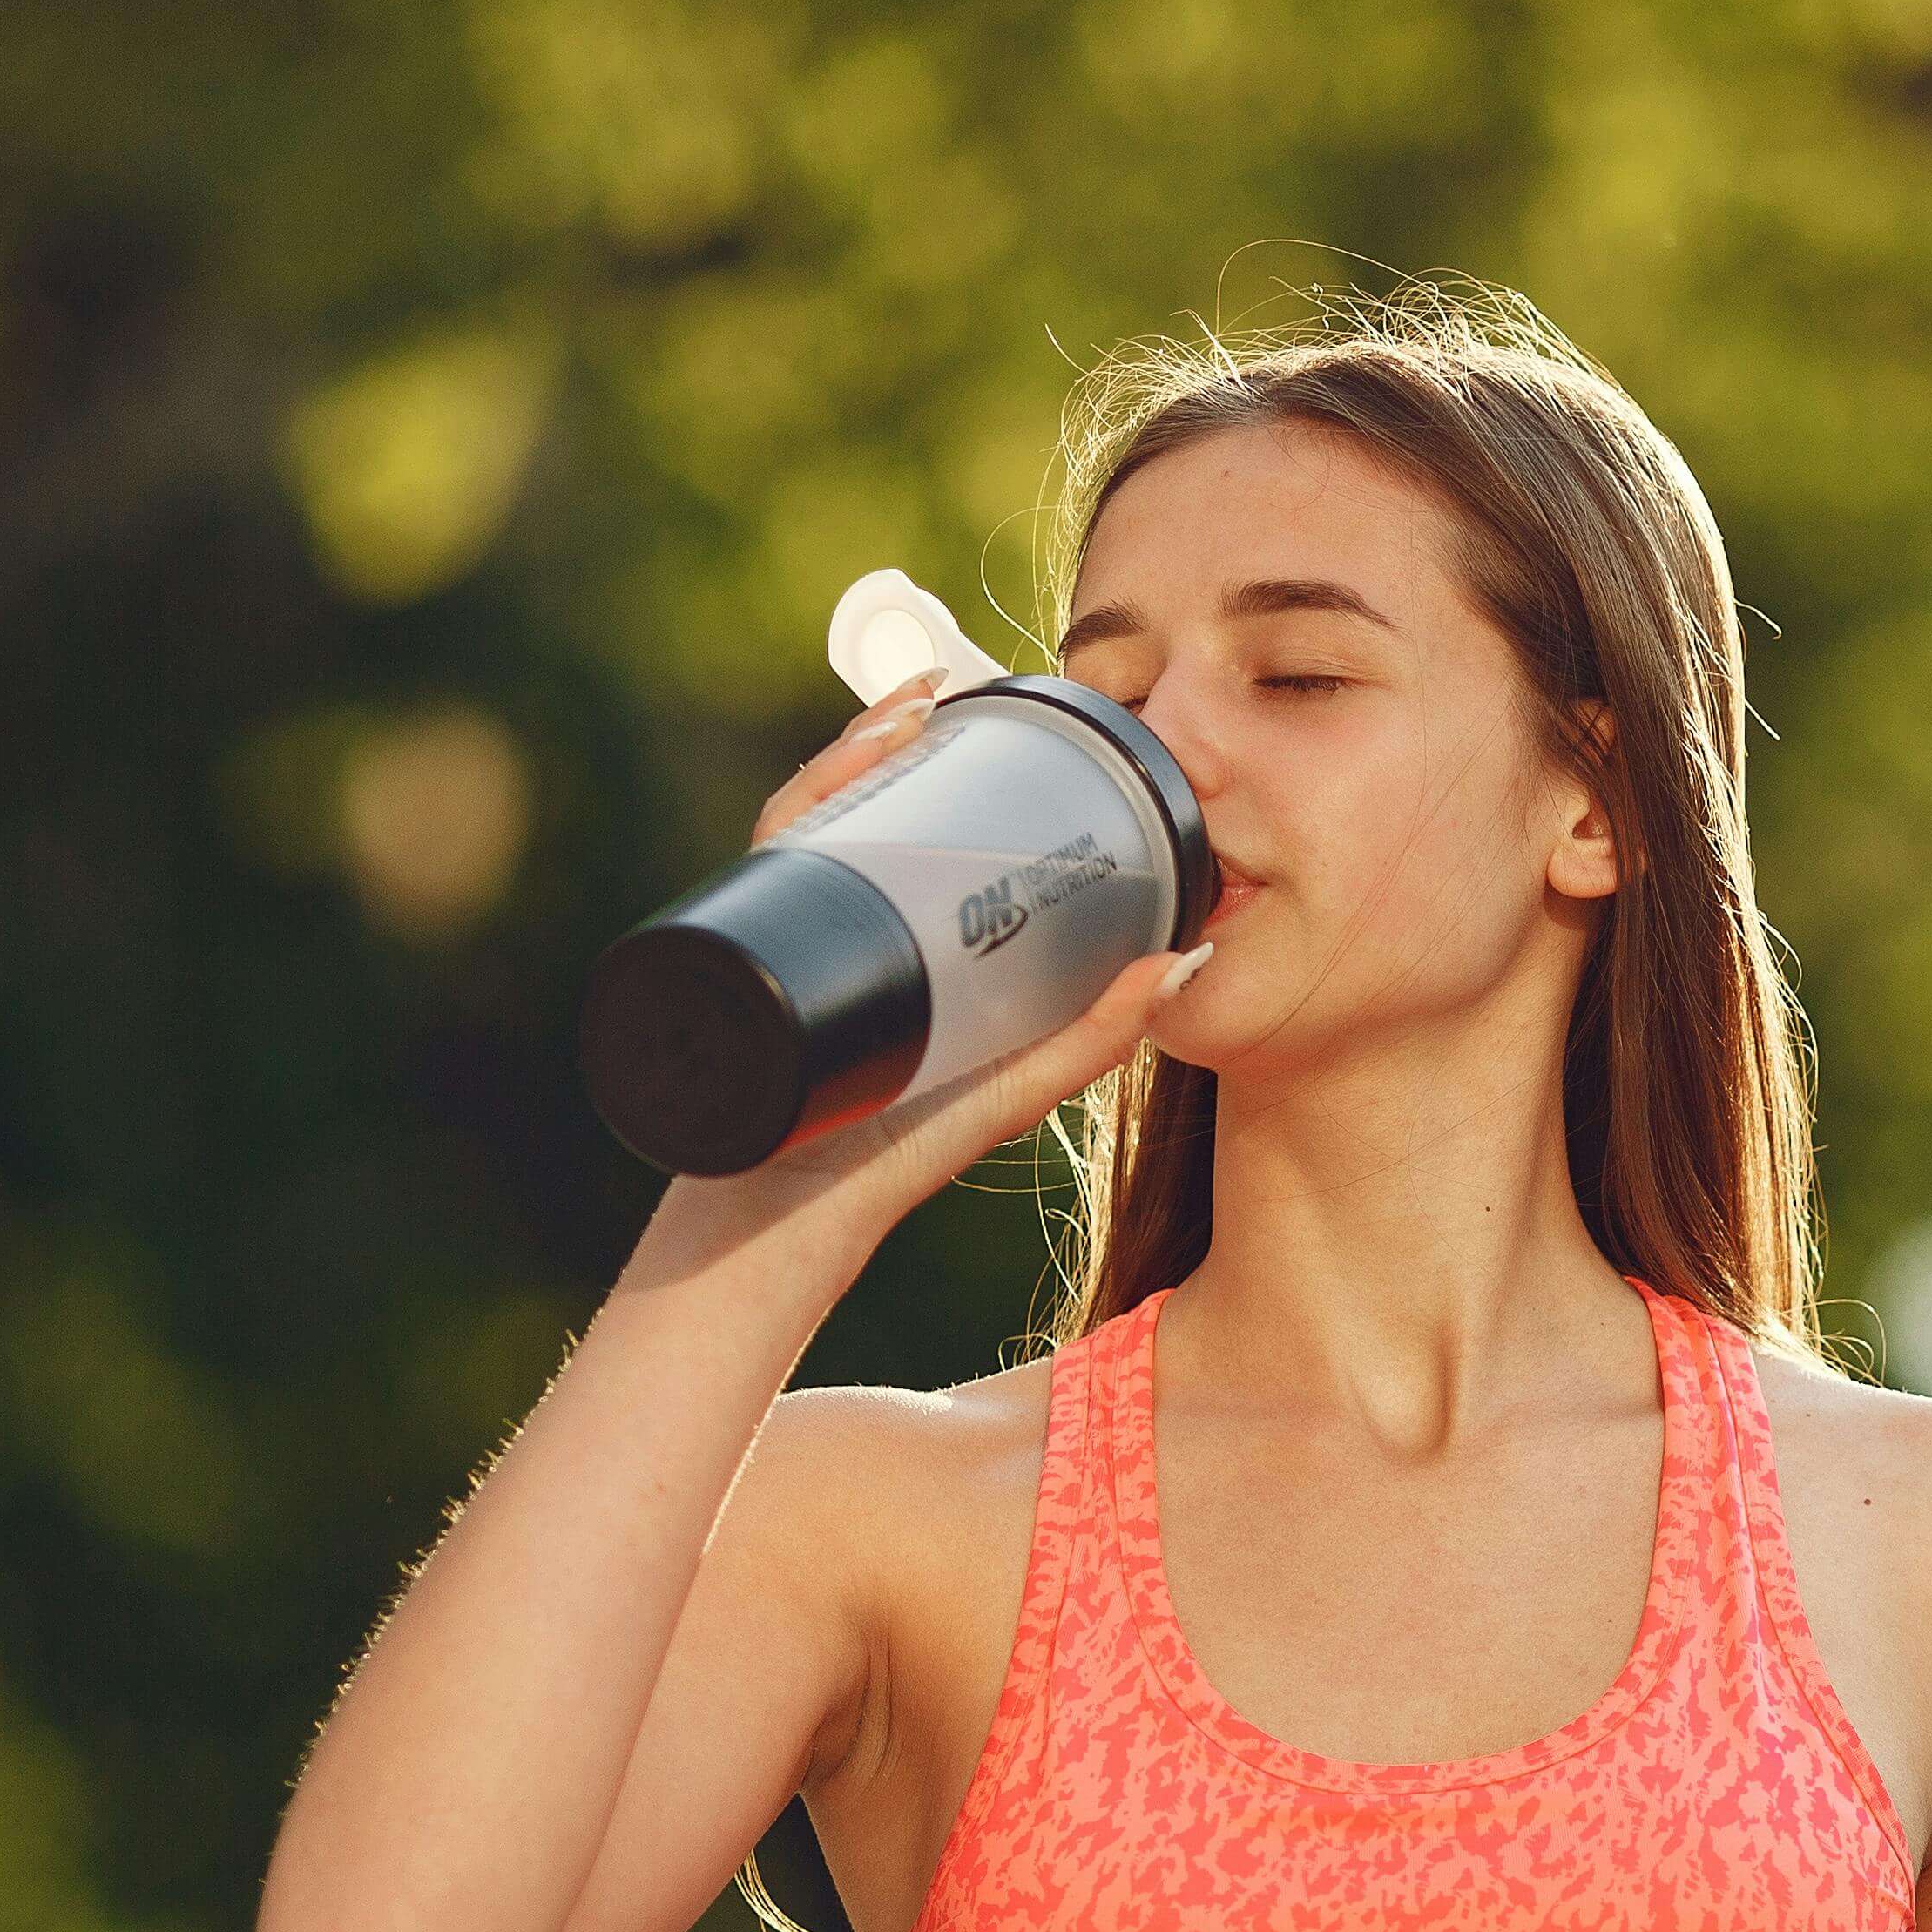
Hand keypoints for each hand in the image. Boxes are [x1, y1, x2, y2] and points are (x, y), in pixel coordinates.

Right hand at [634, 674, 1205, 1286]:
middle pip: (833, 810)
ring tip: (908, 712)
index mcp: (869, 953)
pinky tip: (843, 782)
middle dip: (876, 739)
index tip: (964, 699)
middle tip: (938, 687)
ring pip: (800, 826)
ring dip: (849, 757)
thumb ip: (1087, 1039)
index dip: (910, 759)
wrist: (775, 1243)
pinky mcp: (747, 968)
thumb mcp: (1005, 1093)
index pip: (881, 829)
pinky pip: (771, 872)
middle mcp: (811, 939)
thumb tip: (1185, 962)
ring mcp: (772, 951)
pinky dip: (806, 815)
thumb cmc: (877, 1174)